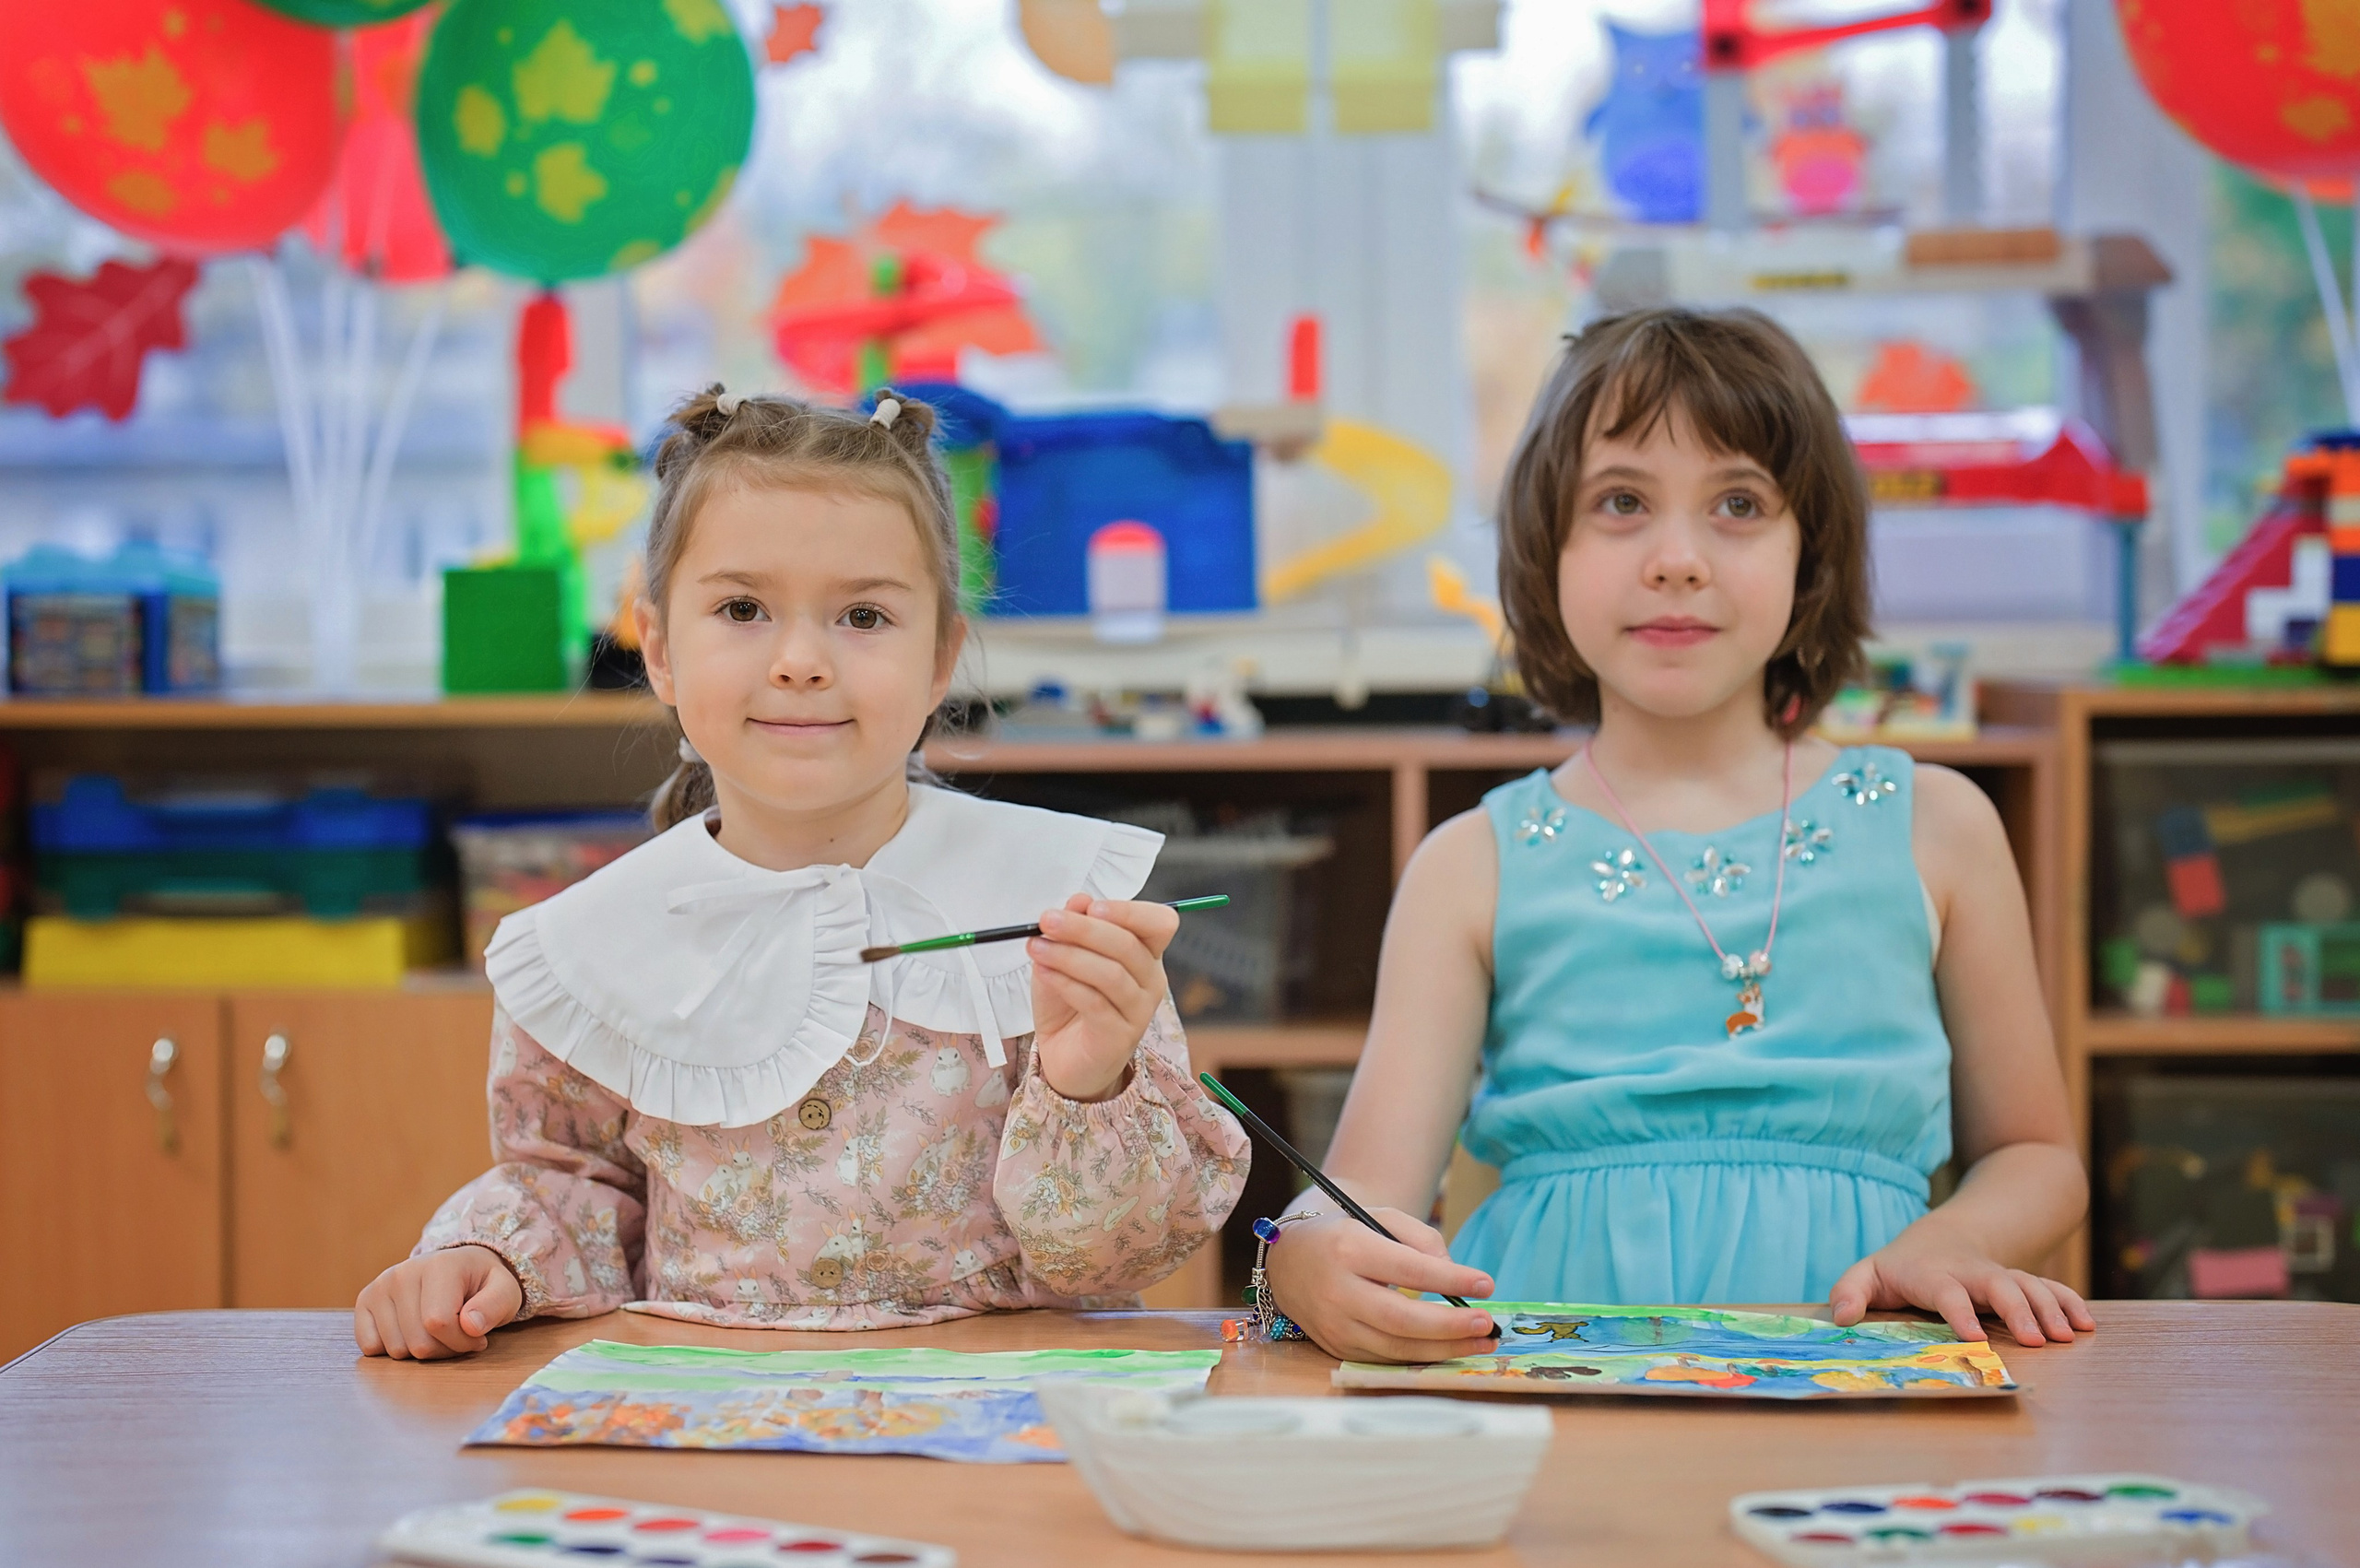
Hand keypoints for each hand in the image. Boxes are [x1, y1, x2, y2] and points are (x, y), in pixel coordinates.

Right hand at [354, 1244, 522, 1359]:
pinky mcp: (364, 1301)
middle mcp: (402, 1273)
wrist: (461, 1268)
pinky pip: (370, 1346)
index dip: (461, 1342)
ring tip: (438, 1333)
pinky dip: (393, 1350)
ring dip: (421, 1352)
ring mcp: (380, 1287)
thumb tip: (470, 1325)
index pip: (438, 1323)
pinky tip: (412, 1332)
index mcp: (439, 1265)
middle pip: (417, 1342)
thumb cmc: (484, 1283)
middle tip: (459, 1337)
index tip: (478, 1337)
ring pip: (395, 1350)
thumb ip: (494, 1307)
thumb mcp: (504, 1292)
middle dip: (444, 1350)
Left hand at [1027, 893, 1176, 1101]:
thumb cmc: (1070, 1004)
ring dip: (1069, 955)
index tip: (1091, 906)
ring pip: (1111, 974)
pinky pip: (1095, 1003)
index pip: (1159, 923)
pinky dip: (1066, 983)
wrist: (1064, 1058)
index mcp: (1145, 954)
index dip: (1130, 911)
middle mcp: (1151, 980)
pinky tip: (1043, 972)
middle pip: (1128, 946)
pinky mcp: (1119, 1037)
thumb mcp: (1065, 958)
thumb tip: (1079, 899)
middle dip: (1084, 929)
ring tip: (1035, 947)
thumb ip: (1073, 930)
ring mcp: (1139, 1011)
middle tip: (1047, 920)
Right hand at [1261, 1207, 1499, 1363]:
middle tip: (1487, 1324)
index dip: (1450, 1279)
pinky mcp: (1336, 1347)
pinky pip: (1385, 1358)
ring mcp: (1334, 1325)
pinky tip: (1448, 1349)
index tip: (1486, 1284)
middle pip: (1400, 1319)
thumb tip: (1455, 1278)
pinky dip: (1421, 1356)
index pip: (1407, 1269)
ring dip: (1444, 1349)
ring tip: (1481, 1341)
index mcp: (1348, 1248)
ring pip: (1395, 1346)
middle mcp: (1337, 1291)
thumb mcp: (1380, 1217)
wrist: (1289, 1259)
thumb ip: (1422, 1239)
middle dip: (1450, 1326)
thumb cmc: (1344, 1233)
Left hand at [1830, 1218, 2095, 1345]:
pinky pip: (2049, 1288)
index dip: (1959, 1311)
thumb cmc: (1898, 1269)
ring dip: (2050, 1308)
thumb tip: (1841, 1320)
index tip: (1973, 1336)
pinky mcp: (2020, 1282)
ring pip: (2029, 1285)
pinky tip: (2086, 1325)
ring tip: (2068, 1337)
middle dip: (2018, 1309)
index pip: (1946, 1290)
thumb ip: (1849, 1293)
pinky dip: (2068, 1303)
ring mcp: (1999, 1276)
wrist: (1939, 1239)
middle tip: (2037, 1341)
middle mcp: (1970, 1273)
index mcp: (1931, 1274)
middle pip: (1998, 1283)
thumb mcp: (1867, 1276)